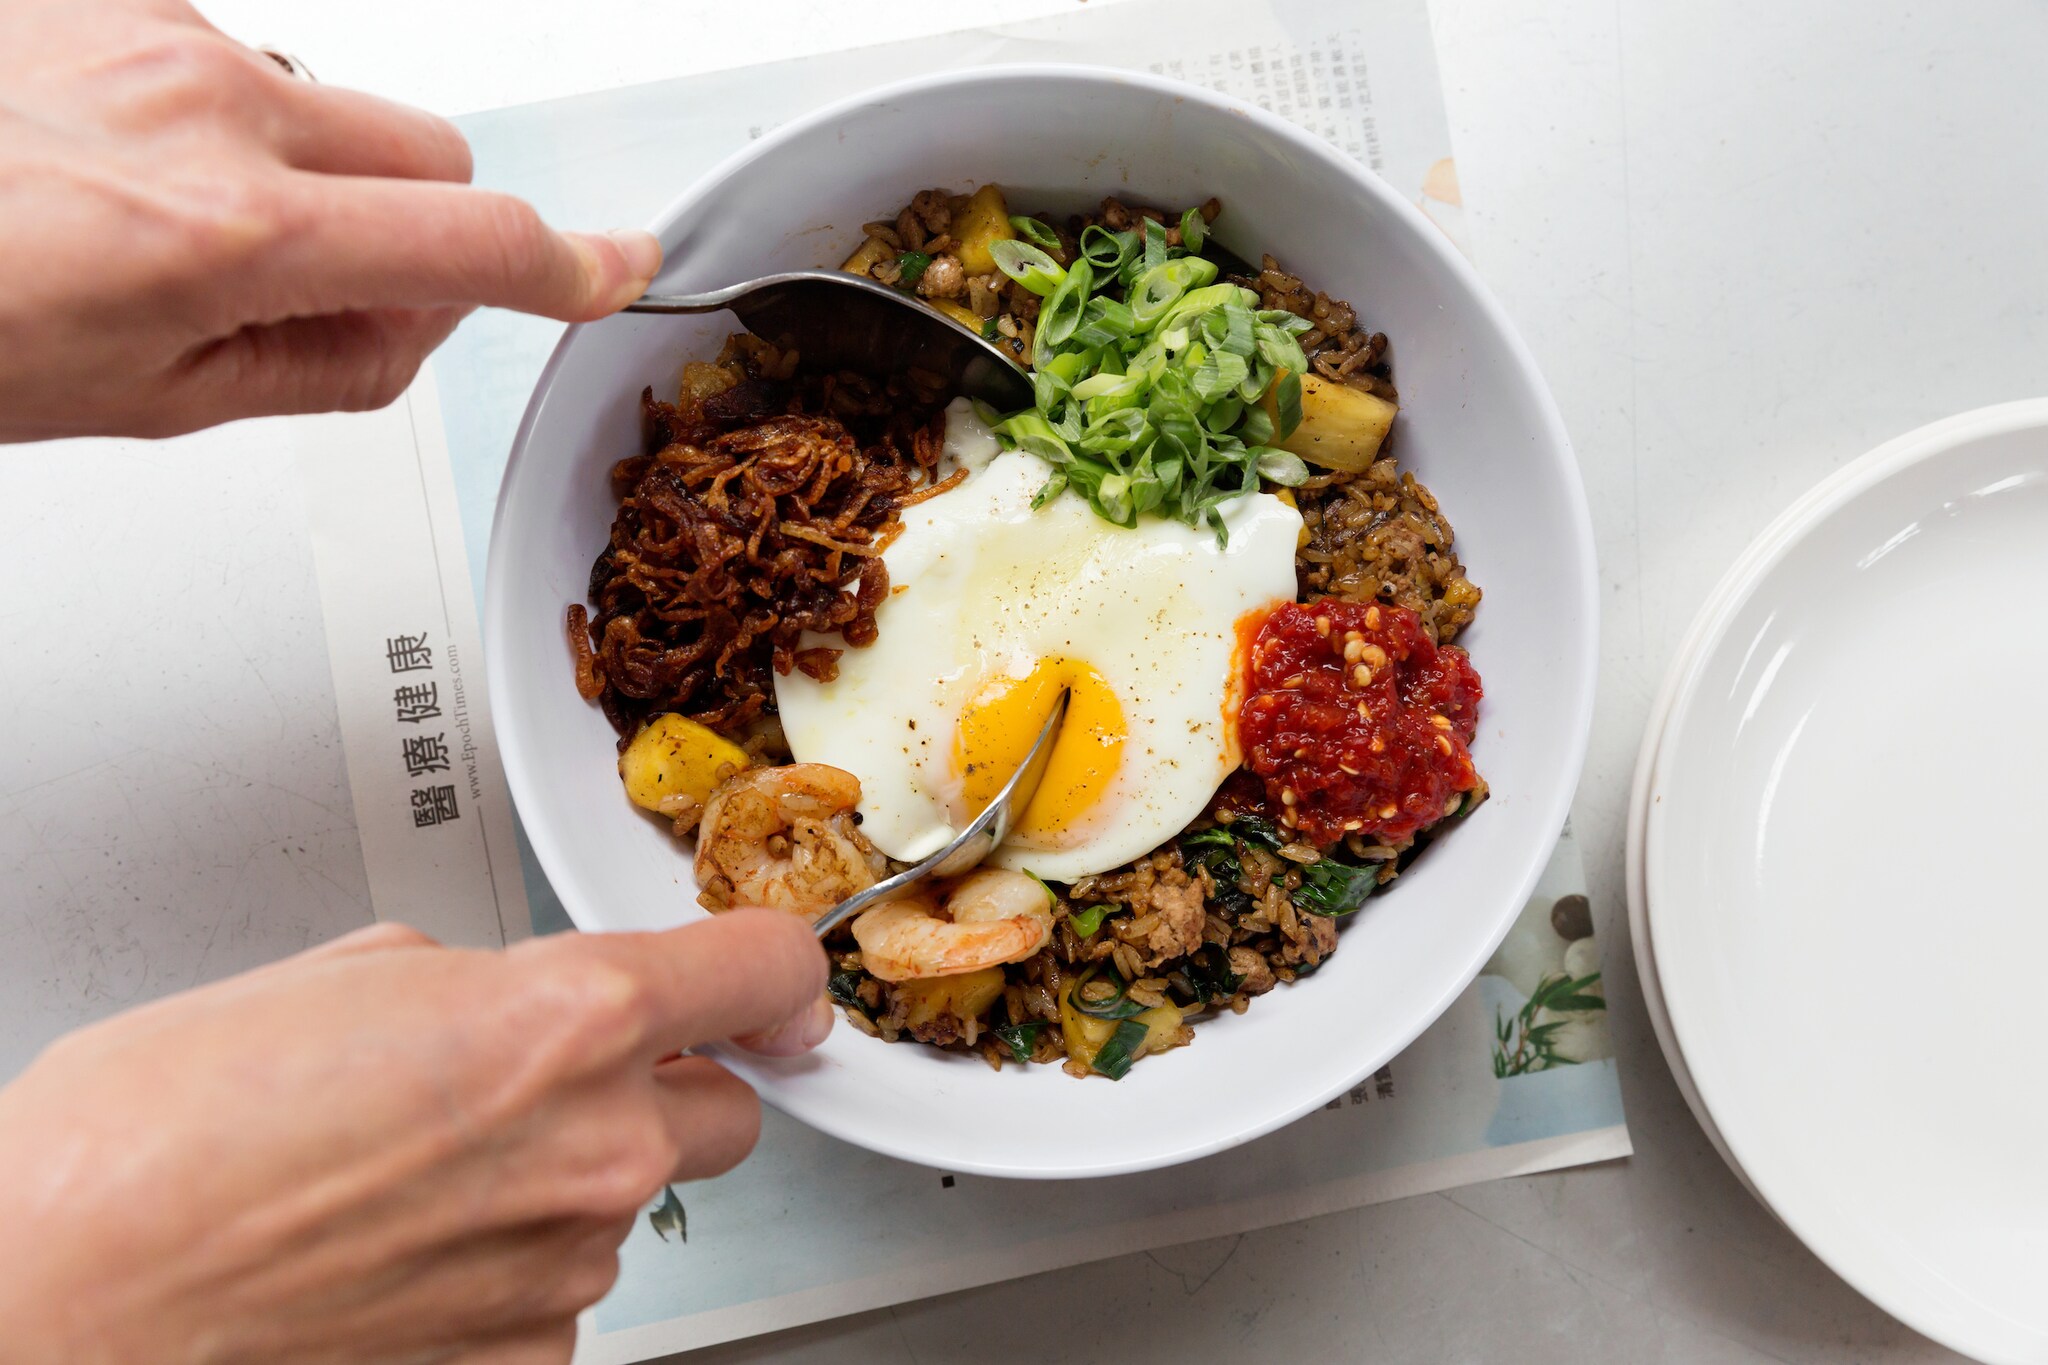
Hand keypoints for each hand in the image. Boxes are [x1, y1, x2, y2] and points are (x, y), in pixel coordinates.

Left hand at [0, 0, 661, 441]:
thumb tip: (409, 328)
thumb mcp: (143, 400)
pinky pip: (230, 56)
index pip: (471, 246)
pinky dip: (212, 119)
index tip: (609, 268)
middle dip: (422, 226)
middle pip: (433, 153)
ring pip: (331, 105)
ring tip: (172, 228)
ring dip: (307, 173)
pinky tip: (114, 165)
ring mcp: (151, 31)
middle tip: (336, 288)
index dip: (567, 268)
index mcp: (232, 233)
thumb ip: (320, 366)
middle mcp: (206, 105)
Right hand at [0, 911, 829, 1364]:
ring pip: (628, 1206)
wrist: (62, 1296)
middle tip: (548, 1083)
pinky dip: (505, 1272)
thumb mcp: (347, 976)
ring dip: (561, 1183)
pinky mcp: (519, 1363)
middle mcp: (594, 1150)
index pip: (762, 972)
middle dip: (660, 1088)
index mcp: (567, 1020)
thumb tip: (521, 1000)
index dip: (776, 968)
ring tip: (411, 1176)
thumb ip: (486, 980)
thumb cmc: (157, 1135)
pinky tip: (396, 1253)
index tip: (775, 984)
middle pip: (724, 1108)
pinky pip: (555, 1296)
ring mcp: (561, 1272)